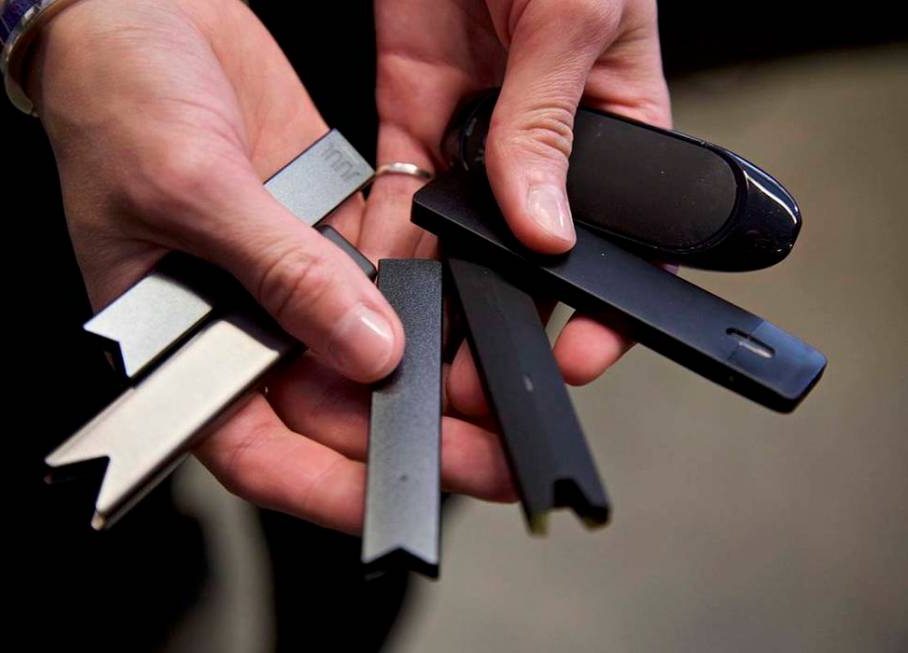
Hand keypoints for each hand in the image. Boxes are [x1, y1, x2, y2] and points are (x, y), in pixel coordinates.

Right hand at [28, 0, 514, 531]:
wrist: (135, 11)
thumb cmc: (114, 96)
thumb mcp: (191, 186)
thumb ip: (282, 272)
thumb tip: (364, 348)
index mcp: (177, 342)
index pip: (254, 446)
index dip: (327, 487)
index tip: (400, 500)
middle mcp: (238, 323)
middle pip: (328, 409)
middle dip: (406, 437)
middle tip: (481, 455)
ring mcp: (286, 279)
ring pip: (364, 352)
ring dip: (426, 378)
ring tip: (491, 400)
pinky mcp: (322, 230)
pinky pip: (382, 282)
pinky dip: (424, 305)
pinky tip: (469, 319)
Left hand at [372, 0, 671, 414]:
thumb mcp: (577, 17)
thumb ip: (552, 125)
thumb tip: (545, 223)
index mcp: (618, 120)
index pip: (623, 236)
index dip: (607, 303)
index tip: (578, 351)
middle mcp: (547, 139)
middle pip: (532, 250)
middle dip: (510, 309)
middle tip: (483, 364)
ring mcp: (479, 130)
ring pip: (463, 232)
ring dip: (445, 285)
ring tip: (426, 336)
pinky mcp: (415, 109)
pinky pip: (403, 188)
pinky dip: (391, 235)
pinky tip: (381, 275)